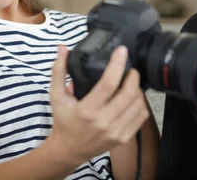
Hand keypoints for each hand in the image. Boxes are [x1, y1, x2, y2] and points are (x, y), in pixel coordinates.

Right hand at [47, 45, 149, 164]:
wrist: (69, 149)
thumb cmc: (63, 120)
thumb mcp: (56, 95)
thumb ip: (59, 71)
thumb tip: (62, 48)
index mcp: (87, 110)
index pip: (108, 84)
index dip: (117, 65)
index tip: (121, 51)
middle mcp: (103, 122)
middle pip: (129, 94)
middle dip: (133, 77)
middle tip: (129, 69)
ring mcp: (116, 131)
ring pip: (138, 105)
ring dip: (137, 90)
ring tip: (131, 83)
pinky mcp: (124, 138)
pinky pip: (140, 117)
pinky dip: (140, 104)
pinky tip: (132, 99)